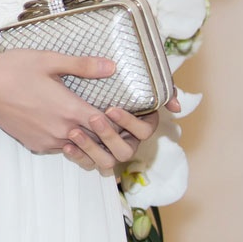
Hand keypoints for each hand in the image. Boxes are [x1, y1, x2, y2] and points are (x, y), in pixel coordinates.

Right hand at [0, 50, 114, 152]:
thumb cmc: (12, 69)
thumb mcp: (48, 59)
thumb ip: (82, 65)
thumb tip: (111, 66)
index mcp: (69, 109)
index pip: (108, 126)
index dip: (118, 122)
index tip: (120, 113)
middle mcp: (62, 130)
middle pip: (97, 143)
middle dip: (106, 135)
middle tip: (108, 121)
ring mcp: (47, 140)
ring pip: (79, 148)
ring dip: (86, 139)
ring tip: (85, 122)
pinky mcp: (35, 144)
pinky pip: (59, 148)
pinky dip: (66, 140)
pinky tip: (60, 122)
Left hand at [63, 91, 180, 174]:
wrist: (71, 89)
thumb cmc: (106, 81)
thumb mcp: (128, 78)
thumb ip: (157, 86)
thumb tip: (176, 105)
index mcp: (140, 122)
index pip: (145, 129)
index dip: (130, 122)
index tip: (111, 108)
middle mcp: (127, 139)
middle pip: (127, 149)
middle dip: (110, 135)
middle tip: (93, 118)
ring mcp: (109, 149)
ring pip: (108, 161)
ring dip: (92, 149)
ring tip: (74, 132)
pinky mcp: (91, 154)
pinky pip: (88, 163)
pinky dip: (78, 156)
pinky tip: (66, 145)